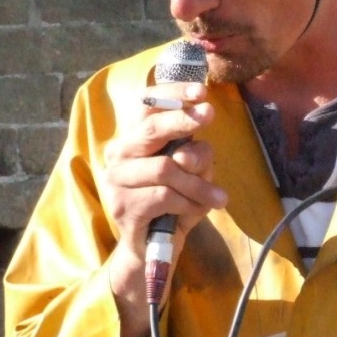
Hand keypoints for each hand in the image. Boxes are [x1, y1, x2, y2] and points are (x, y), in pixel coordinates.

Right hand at [100, 82, 226, 308]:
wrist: (153, 248)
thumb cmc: (175, 201)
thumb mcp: (192, 172)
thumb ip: (195, 153)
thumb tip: (194, 148)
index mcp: (133, 138)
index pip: (147, 105)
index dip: (172, 93)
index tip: (201, 89)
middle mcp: (119, 154)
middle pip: (151, 130)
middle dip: (184, 120)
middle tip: (210, 114)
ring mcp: (117, 181)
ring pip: (167, 168)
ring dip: (199, 183)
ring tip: (218, 198)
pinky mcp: (125, 207)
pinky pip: (166, 196)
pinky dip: (190, 202)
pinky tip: (199, 211)